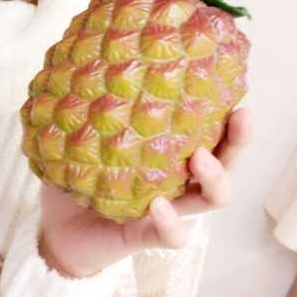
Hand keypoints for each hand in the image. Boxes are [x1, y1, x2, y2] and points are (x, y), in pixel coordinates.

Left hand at [39, 108, 253, 277]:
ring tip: (200, 159)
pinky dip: (171, 222)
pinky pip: (173, 234)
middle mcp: (174, 180)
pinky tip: (160, 205)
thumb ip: (83, 107)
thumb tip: (76, 59)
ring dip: (214, 178)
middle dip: (238, 140)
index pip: (206, 130)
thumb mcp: (76, 137)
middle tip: (242, 116)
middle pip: (224, 161)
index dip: (224, 111)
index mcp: (165, 153)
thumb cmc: (72, 178)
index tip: (233, 87)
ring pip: (211, 199)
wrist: (54, 231)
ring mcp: (167, 210)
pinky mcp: (147, 237)